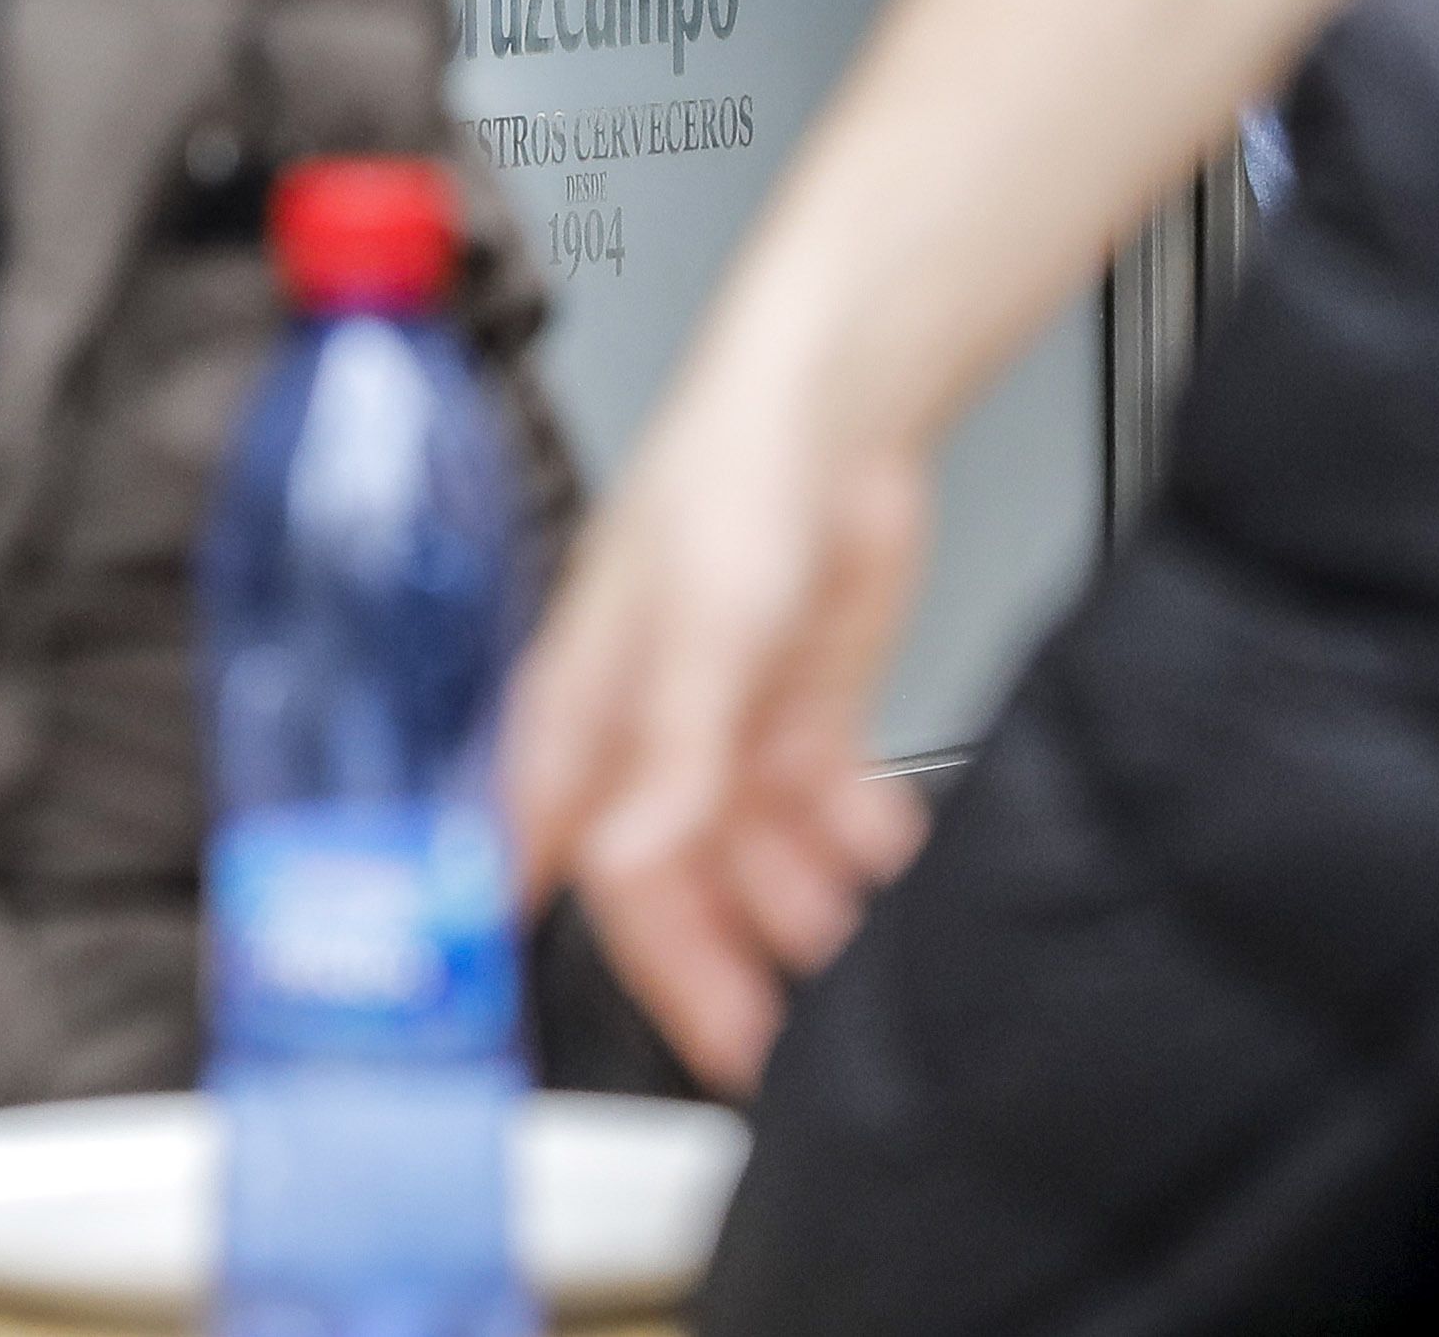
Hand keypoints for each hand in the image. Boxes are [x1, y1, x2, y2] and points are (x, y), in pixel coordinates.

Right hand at [503, 337, 935, 1088]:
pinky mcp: (799, 714)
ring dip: (790, 907)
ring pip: (745, 860)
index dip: (580, 951)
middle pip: (662, 885)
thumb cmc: (725, 474)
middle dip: (708, 961)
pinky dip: (848, 843)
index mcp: (576, 719)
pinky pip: (816, 813)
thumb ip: (669, 757)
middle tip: (760, 1034)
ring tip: (840, 942)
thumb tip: (629, 862)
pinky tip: (879, 853)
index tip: (617, 1027)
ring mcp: (724, 730)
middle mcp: (643, 737)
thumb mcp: (696, 631)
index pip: (559, 865)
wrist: (837, 405)